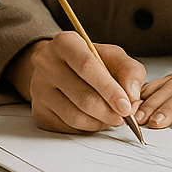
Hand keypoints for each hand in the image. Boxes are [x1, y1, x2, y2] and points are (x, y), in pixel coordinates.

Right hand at [7, 32, 145, 133]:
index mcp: (64, 43)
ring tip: (111, 117)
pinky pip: (67, 127)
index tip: (126, 106)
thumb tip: (132, 95)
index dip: (110, 89)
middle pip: (82, 97)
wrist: (59, 68)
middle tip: (124, 117)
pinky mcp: (38, 110)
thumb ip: (130, 70)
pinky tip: (94, 119)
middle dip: (109, 112)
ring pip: (75, 116)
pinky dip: (87, 128)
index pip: (87, 66)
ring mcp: (38, 88)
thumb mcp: (112, 56)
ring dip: (100, 123)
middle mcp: (46, 63)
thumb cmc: (89, 61)